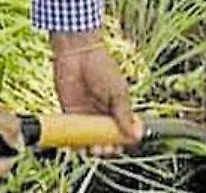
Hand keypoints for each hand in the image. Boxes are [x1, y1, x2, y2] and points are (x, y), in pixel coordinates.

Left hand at [51, 30, 142, 155]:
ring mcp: (86, 114)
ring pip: (90, 140)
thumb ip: (124, 114)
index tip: (125, 143)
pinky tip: (80, 148)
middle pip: (106, 138)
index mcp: (117, 107)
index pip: (123, 129)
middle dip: (108, 147)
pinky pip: (73, 134)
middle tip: (108, 149)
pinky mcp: (70, 113)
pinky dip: (76, 144)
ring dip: (93, 148)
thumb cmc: (101, 68)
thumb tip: (135, 136)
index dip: (125, 139)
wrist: (77, 55)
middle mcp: (102, 113)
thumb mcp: (118, 92)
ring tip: (95, 149)